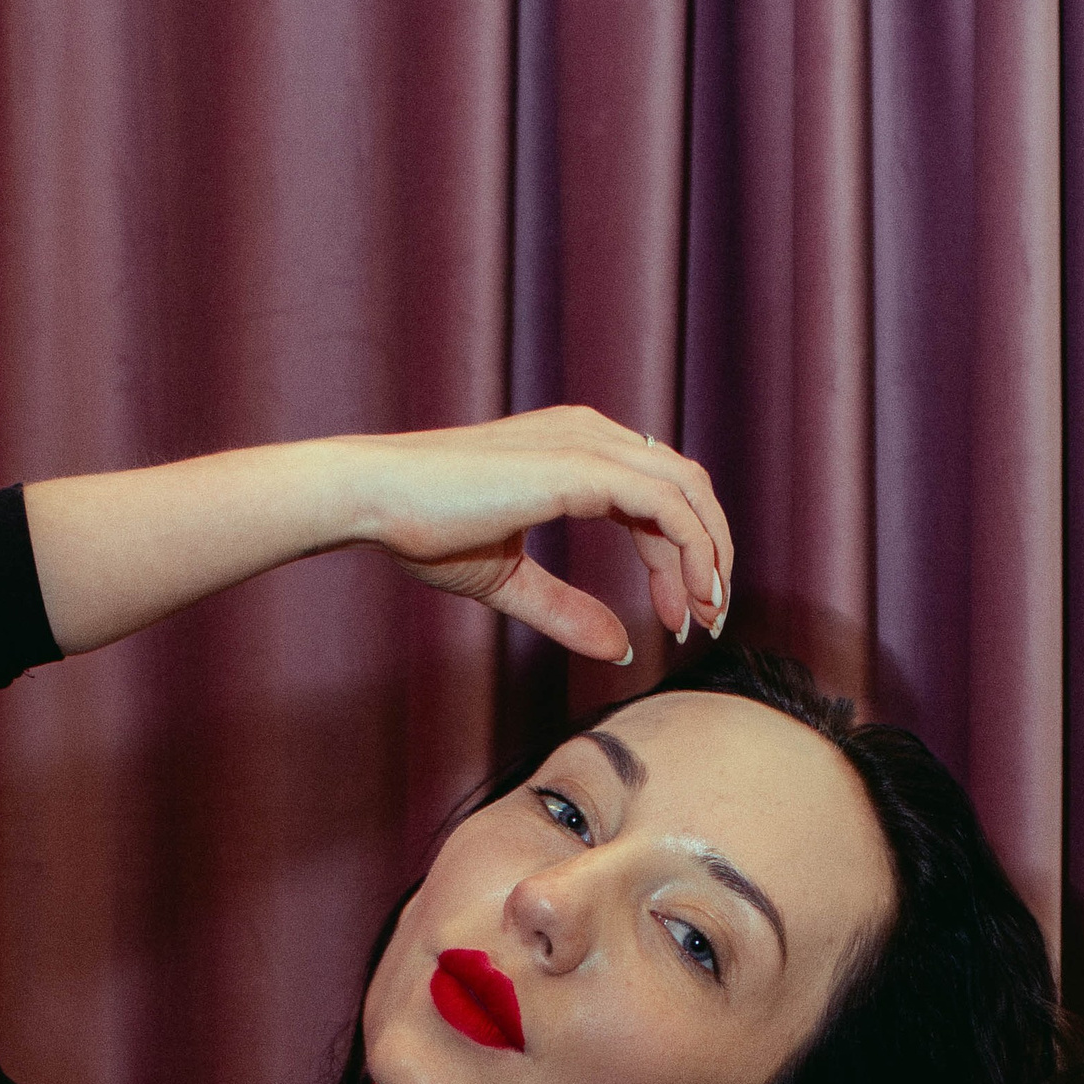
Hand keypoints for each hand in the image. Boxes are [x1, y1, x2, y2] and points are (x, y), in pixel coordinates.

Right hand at [343, 406, 734, 660]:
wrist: (375, 498)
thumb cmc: (423, 529)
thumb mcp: (509, 583)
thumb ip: (567, 611)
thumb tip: (620, 648)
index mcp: (575, 450)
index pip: (657, 497)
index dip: (677, 560)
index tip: (676, 618)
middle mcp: (590, 435)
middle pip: (686, 488)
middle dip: (707, 557)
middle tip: (706, 621)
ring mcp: (588, 443)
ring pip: (687, 490)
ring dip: (708, 556)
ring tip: (705, 615)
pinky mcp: (580, 466)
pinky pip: (664, 502)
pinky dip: (690, 548)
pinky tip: (687, 595)